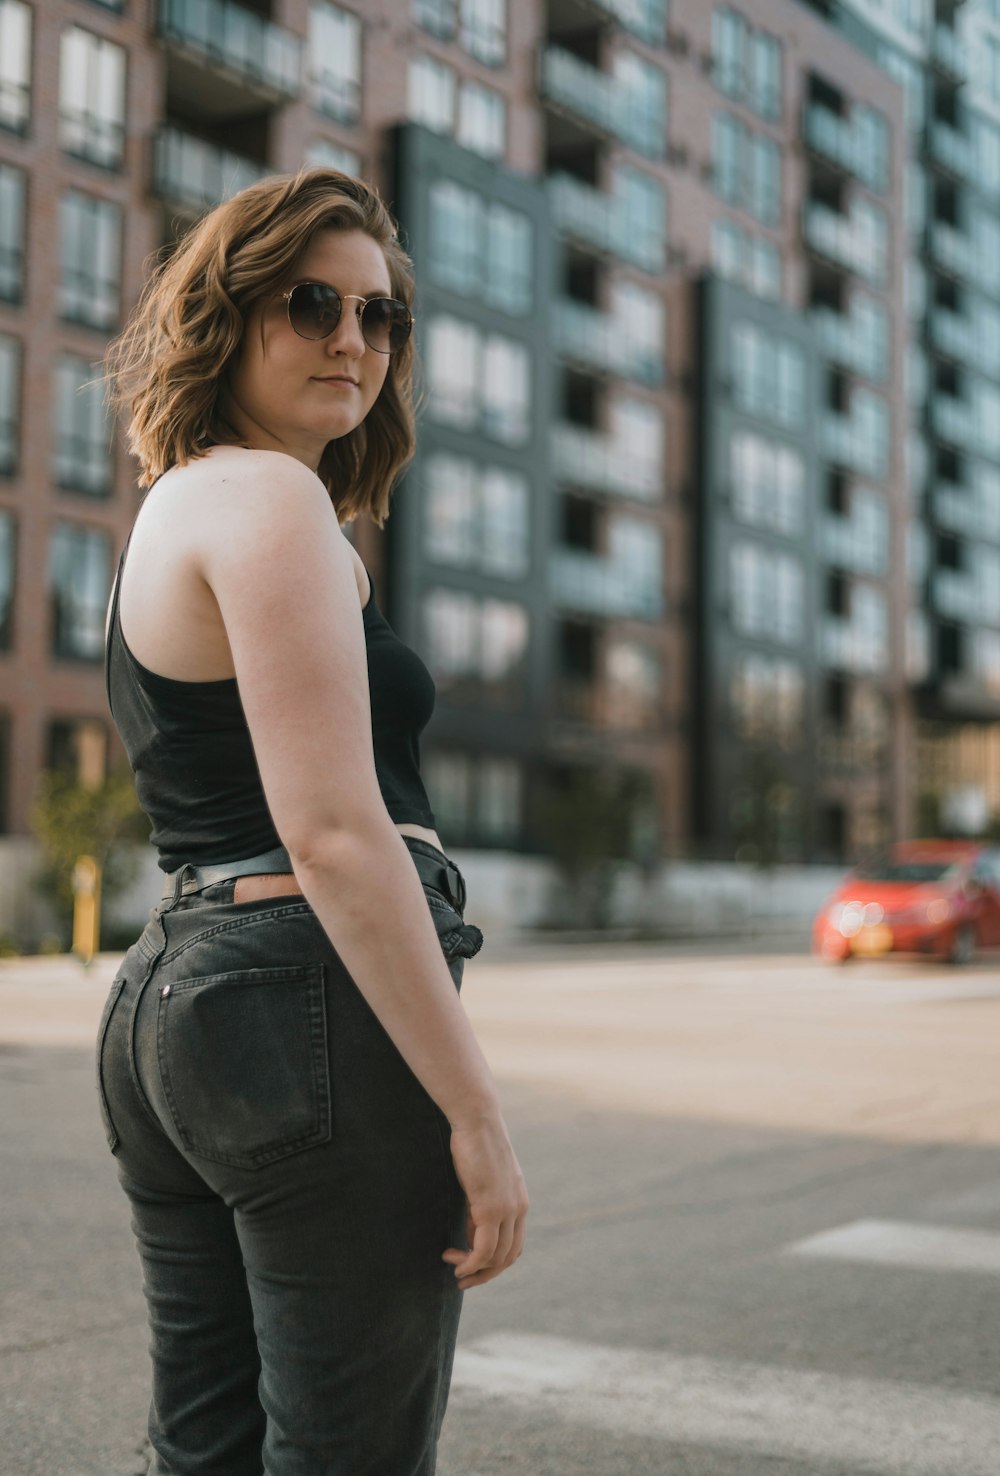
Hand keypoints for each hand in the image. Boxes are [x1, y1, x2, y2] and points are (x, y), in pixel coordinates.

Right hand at [441, 1114, 528, 1289]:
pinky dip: (469, 1263)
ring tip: (453, 1266)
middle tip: (462, 1279)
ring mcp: (506, 1210)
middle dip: (485, 1274)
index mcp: (520, 1203)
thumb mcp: (482, 1182)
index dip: (493, 1262)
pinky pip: (482, 1249)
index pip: (514, 1247)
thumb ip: (482, 1207)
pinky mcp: (490, 1208)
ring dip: (473, 1269)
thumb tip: (472, 1232)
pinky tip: (454, 1261)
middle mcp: (518, 1210)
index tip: (470, 1263)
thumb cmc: (475, 1146)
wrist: (477, 1121)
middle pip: (508, 1258)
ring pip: (495, 1258)